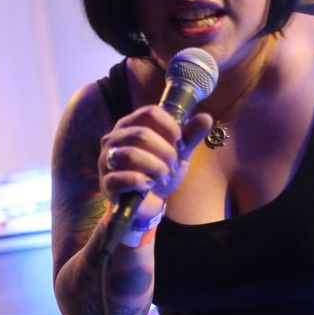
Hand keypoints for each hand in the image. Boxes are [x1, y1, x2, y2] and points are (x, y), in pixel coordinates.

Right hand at [98, 106, 212, 217]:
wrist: (148, 202)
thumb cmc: (160, 171)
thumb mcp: (179, 153)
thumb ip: (190, 135)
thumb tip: (206, 117)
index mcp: (130, 125)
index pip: (149, 112)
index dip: (170, 126)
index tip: (181, 143)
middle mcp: (114, 138)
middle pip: (141, 134)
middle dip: (166, 151)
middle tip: (174, 165)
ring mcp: (107, 160)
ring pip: (131, 155)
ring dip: (156, 167)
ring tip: (164, 177)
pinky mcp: (106, 182)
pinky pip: (123, 177)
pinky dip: (141, 181)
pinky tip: (150, 185)